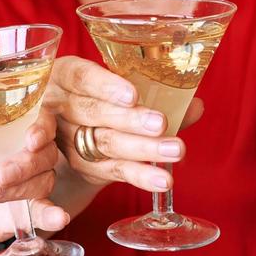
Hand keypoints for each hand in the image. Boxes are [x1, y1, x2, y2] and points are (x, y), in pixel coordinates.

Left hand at [0, 113, 68, 244]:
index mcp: (15, 135)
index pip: (43, 123)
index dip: (42, 129)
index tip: (31, 140)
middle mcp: (30, 158)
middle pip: (46, 155)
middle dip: (24, 166)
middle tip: (0, 176)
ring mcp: (32, 185)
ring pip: (43, 182)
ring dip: (18, 190)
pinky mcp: (29, 213)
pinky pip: (45, 213)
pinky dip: (52, 216)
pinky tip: (59, 218)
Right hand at [47, 54, 203, 197]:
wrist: (76, 130)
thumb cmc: (102, 97)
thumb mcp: (119, 88)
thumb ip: (155, 94)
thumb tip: (195, 105)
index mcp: (65, 75)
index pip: (81, 78)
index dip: (105, 86)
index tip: (132, 95)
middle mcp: (60, 107)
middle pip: (93, 113)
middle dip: (129, 120)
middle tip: (160, 124)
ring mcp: (67, 139)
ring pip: (104, 144)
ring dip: (142, 149)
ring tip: (175, 150)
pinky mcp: (83, 166)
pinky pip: (113, 171)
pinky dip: (139, 175)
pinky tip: (161, 181)